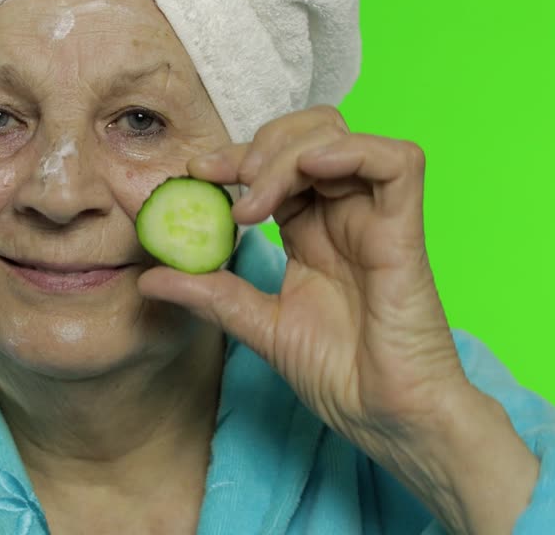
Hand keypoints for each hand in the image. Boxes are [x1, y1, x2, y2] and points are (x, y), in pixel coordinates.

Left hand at [137, 105, 472, 451]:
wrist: (386, 418)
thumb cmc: (340, 375)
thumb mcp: (258, 325)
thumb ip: (210, 293)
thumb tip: (149, 277)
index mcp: (314, 231)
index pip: (277, 165)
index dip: (236, 158)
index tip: (196, 174)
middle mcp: (345, 215)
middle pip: (308, 135)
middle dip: (259, 145)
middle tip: (222, 179)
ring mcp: (377, 219)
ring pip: (341, 138)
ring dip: (289, 150)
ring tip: (255, 195)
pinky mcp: (405, 231)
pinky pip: (397, 163)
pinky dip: (352, 152)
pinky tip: (310, 171)